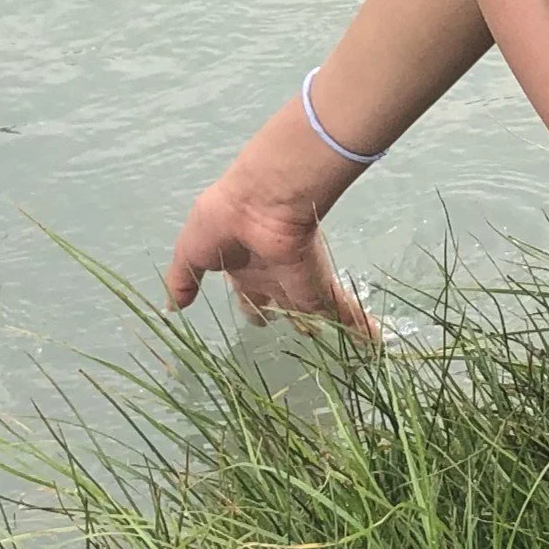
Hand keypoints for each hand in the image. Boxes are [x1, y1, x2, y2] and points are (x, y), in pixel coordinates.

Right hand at [164, 98, 378, 341]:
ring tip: (341, 346)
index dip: (253, 308)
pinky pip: (344, 312)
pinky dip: (360, 329)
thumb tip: (171, 309)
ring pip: (315, 310)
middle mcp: (273, 275)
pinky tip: (376, 345)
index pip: (248, 294)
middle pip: (284, 303)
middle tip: (304, 334)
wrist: (261, 202)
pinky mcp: (320, 285)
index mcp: (243, 267)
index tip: (259, 320)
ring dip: (326, 327)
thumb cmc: (224, 221)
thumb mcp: (191, 251)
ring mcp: (299, 280)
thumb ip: (182, 280)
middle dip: (291, 317)